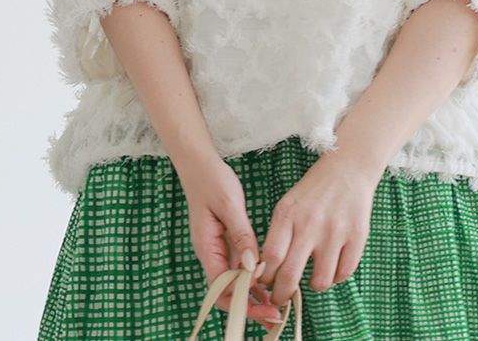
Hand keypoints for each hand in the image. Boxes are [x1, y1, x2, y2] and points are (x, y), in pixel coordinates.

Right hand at [178, 155, 283, 330]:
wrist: (200, 164)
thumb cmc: (212, 181)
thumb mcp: (230, 205)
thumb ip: (241, 235)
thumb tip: (251, 266)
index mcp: (206, 247)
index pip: (222, 288)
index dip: (244, 303)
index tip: (266, 308)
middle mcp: (210, 253)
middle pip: (227, 291)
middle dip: (250, 305)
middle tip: (276, 313)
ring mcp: (217, 248)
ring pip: (234, 280)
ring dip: (253, 292)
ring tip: (278, 300)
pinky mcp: (225, 240)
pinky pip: (238, 264)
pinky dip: (253, 274)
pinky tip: (270, 276)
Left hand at [257, 150, 379, 308]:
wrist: (348, 169)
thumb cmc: (313, 191)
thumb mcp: (287, 205)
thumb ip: (278, 235)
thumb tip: (267, 271)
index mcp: (288, 214)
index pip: (271, 257)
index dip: (265, 278)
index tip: (266, 284)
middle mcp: (311, 224)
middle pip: (291, 275)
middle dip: (283, 294)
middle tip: (282, 298)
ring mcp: (335, 231)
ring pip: (320, 281)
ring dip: (313, 286)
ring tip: (312, 278)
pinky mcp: (357, 236)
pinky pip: (344, 273)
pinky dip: (336, 277)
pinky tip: (332, 267)